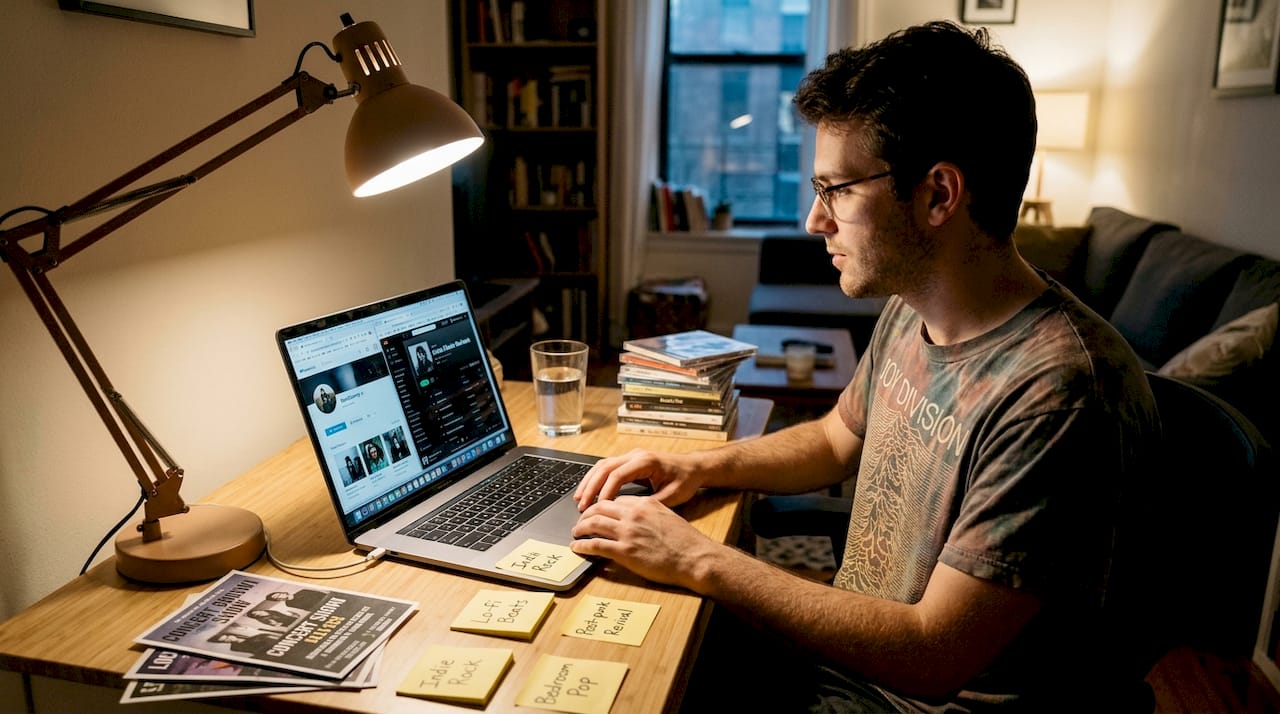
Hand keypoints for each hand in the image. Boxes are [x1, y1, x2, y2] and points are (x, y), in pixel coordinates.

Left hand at [571, 496, 716, 588]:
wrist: (695, 557)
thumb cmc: (687, 541)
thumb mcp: (668, 517)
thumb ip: (651, 514)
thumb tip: (639, 521)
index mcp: (645, 504)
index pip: (616, 500)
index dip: (603, 506)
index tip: (598, 512)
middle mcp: (634, 514)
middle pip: (600, 507)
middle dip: (586, 513)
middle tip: (581, 520)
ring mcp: (628, 532)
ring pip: (594, 522)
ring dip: (580, 527)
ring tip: (576, 532)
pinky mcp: (625, 551)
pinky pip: (596, 544)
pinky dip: (582, 545)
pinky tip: (577, 547)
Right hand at [574, 448, 702, 511]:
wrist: (693, 467)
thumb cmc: (685, 480)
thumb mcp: (673, 495)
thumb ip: (651, 504)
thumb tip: (630, 515)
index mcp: (646, 462)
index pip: (618, 475)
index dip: (605, 491)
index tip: (598, 508)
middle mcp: (636, 455)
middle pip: (605, 467)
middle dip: (591, 486)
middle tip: (581, 505)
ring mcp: (631, 456)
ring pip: (602, 465)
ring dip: (589, 482)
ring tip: (579, 499)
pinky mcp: (629, 461)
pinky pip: (607, 467)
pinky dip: (595, 479)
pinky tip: (588, 492)